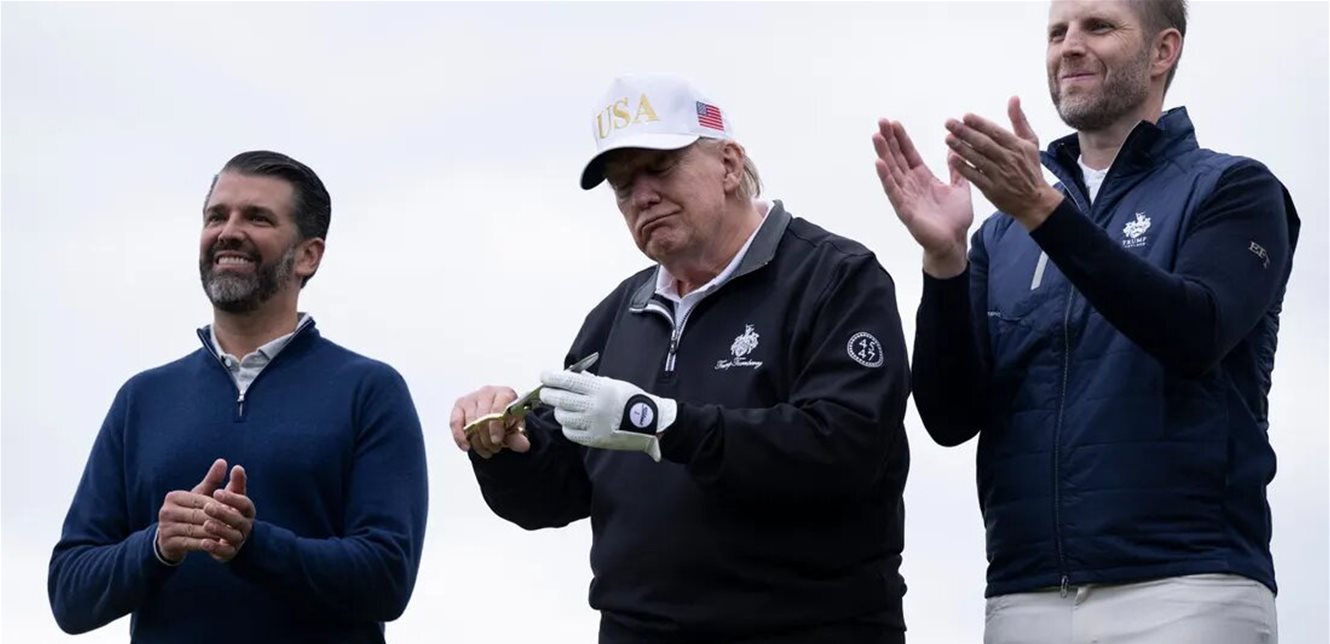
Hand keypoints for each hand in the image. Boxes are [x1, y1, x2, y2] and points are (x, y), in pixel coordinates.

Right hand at [156, 458, 227, 562]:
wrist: (170, 538)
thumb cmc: (189, 512)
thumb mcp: (199, 495)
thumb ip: (212, 480)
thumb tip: (223, 461)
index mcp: (173, 497)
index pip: (201, 500)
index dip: (218, 505)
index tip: (234, 509)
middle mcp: (166, 511)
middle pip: (199, 515)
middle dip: (218, 519)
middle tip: (235, 523)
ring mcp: (165, 528)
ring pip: (196, 530)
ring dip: (214, 532)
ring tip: (230, 533)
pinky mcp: (168, 543)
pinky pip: (191, 543)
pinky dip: (206, 544)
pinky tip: (218, 543)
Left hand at [201, 464, 254, 562]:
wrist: (227, 537)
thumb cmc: (228, 512)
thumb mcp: (230, 497)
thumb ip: (234, 483)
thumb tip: (236, 466)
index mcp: (247, 510)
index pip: (244, 503)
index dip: (232, 498)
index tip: (217, 492)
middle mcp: (246, 525)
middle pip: (237, 519)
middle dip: (223, 513)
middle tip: (207, 507)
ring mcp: (239, 540)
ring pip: (232, 535)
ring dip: (219, 529)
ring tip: (204, 524)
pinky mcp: (230, 553)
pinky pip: (225, 551)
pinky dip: (215, 547)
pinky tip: (203, 542)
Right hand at [450, 386, 529, 458]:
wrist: (498, 415)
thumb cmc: (507, 418)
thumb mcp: (516, 428)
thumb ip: (518, 437)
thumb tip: (523, 445)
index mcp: (505, 393)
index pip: (497, 409)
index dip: (496, 427)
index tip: (497, 440)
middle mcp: (487, 392)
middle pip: (482, 417)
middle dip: (487, 438)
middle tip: (494, 449)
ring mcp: (472, 397)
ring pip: (470, 422)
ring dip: (477, 441)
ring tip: (486, 450)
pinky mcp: (459, 405)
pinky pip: (455, 422)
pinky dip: (460, 437)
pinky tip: (466, 447)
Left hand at [538, 371, 673, 461]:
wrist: (649, 422)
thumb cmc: (630, 399)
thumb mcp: (612, 384)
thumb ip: (591, 381)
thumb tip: (572, 375)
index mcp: (599, 389)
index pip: (568, 381)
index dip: (552, 377)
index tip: (544, 375)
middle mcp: (593, 406)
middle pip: (561, 399)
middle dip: (548, 394)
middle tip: (546, 392)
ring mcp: (592, 424)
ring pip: (563, 417)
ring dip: (558, 411)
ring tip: (562, 408)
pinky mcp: (593, 439)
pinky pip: (570, 432)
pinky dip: (567, 426)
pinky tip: (571, 421)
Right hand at [873, 117, 973, 277]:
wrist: (954, 242)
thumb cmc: (956, 220)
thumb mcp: (960, 189)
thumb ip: (956, 171)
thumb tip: (955, 152)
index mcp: (923, 178)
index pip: (909, 154)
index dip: (901, 138)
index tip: (893, 122)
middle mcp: (911, 185)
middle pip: (897, 158)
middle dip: (888, 140)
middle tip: (881, 121)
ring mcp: (906, 197)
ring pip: (892, 171)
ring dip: (883, 153)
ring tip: (876, 136)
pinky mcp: (905, 210)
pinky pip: (893, 191)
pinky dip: (886, 178)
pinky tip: (879, 163)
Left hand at [944, 96, 1063, 229]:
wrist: (1035, 200)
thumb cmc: (1030, 168)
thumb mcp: (1030, 142)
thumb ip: (1019, 120)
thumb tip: (1013, 98)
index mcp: (1017, 146)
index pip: (995, 132)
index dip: (980, 124)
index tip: (965, 116)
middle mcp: (1008, 159)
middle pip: (984, 144)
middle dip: (965, 132)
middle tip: (949, 123)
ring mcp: (1000, 175)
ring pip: (978, 159)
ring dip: (961, 148)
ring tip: (947, 138)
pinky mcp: (992, 190)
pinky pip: (976, 177)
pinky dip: (964, 168)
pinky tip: (952, 159)